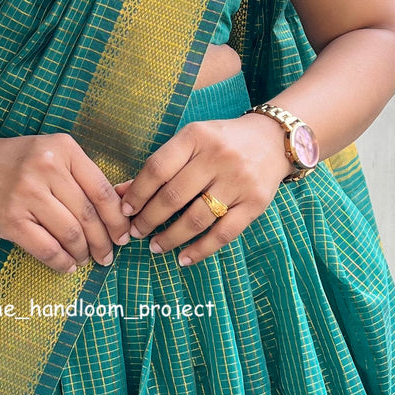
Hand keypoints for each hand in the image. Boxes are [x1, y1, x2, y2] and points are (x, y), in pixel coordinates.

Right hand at [0, 133, 131, 274]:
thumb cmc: (18, 163)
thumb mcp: (52, 155)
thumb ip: (82, 177)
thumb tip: (120, 212)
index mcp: (63, 149)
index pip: (102, 190)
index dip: (117, 218)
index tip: (124, 234)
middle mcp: (46, 168)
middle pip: (88, 215)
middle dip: (104, 241)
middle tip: (108, 254)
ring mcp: (27, 194)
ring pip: (70, 234)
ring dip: (84, 253)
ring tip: (87, 259)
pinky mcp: (11, 219)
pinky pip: (47, 249)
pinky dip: (62, 262)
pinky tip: (68, 265)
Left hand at [115, 113, 291, 266]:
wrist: (274, 139)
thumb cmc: (222, 141)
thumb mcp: (191, 142)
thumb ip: (159, 166)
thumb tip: (120, 193)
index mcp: (196, 136)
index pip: (158, 168)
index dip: (137, 193)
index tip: (125, 211)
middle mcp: (218, 157)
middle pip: (174, 196)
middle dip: (149, 219)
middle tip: (136, 233)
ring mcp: (238, 181)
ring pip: (196, 218)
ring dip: (171, 238)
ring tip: (155, 247)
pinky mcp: (255, 203)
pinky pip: (224, 233)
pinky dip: (201, 250)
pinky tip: (184, 258)